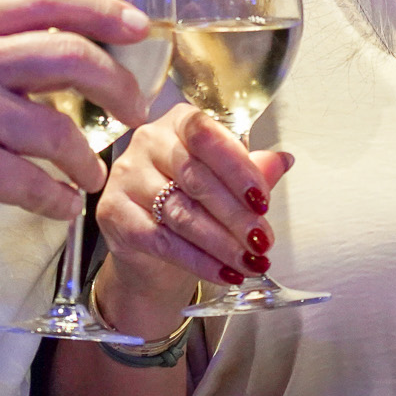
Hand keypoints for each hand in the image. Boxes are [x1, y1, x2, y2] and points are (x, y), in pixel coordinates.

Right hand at [0, 0, 150, 245]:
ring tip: (92, 175)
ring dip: (89, 159)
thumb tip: (70, 50)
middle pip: (71, 57)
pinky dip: (60, 199)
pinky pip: (38, 183)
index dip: (102, 8)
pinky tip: (63, 205)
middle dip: (117, 85)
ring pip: (61, 130)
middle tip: (134, 110)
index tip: (140, 26)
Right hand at [93, 104, 293, 327]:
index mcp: (178, 123)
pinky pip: (161, 240)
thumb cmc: (192, 203)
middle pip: (195, 177)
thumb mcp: (226, 184)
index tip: (263, 201)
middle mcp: (147, 142)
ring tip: (249, 262)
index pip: (206, 136)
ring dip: (222, 243)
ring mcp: (125, 176)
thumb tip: (282, 161)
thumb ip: (252, 171)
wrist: (152, 250)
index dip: (237, 168)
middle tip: (262, 242)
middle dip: (235, 214)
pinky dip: (198, 261)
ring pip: (181, 212)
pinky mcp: (113, 213)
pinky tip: (223, 272)